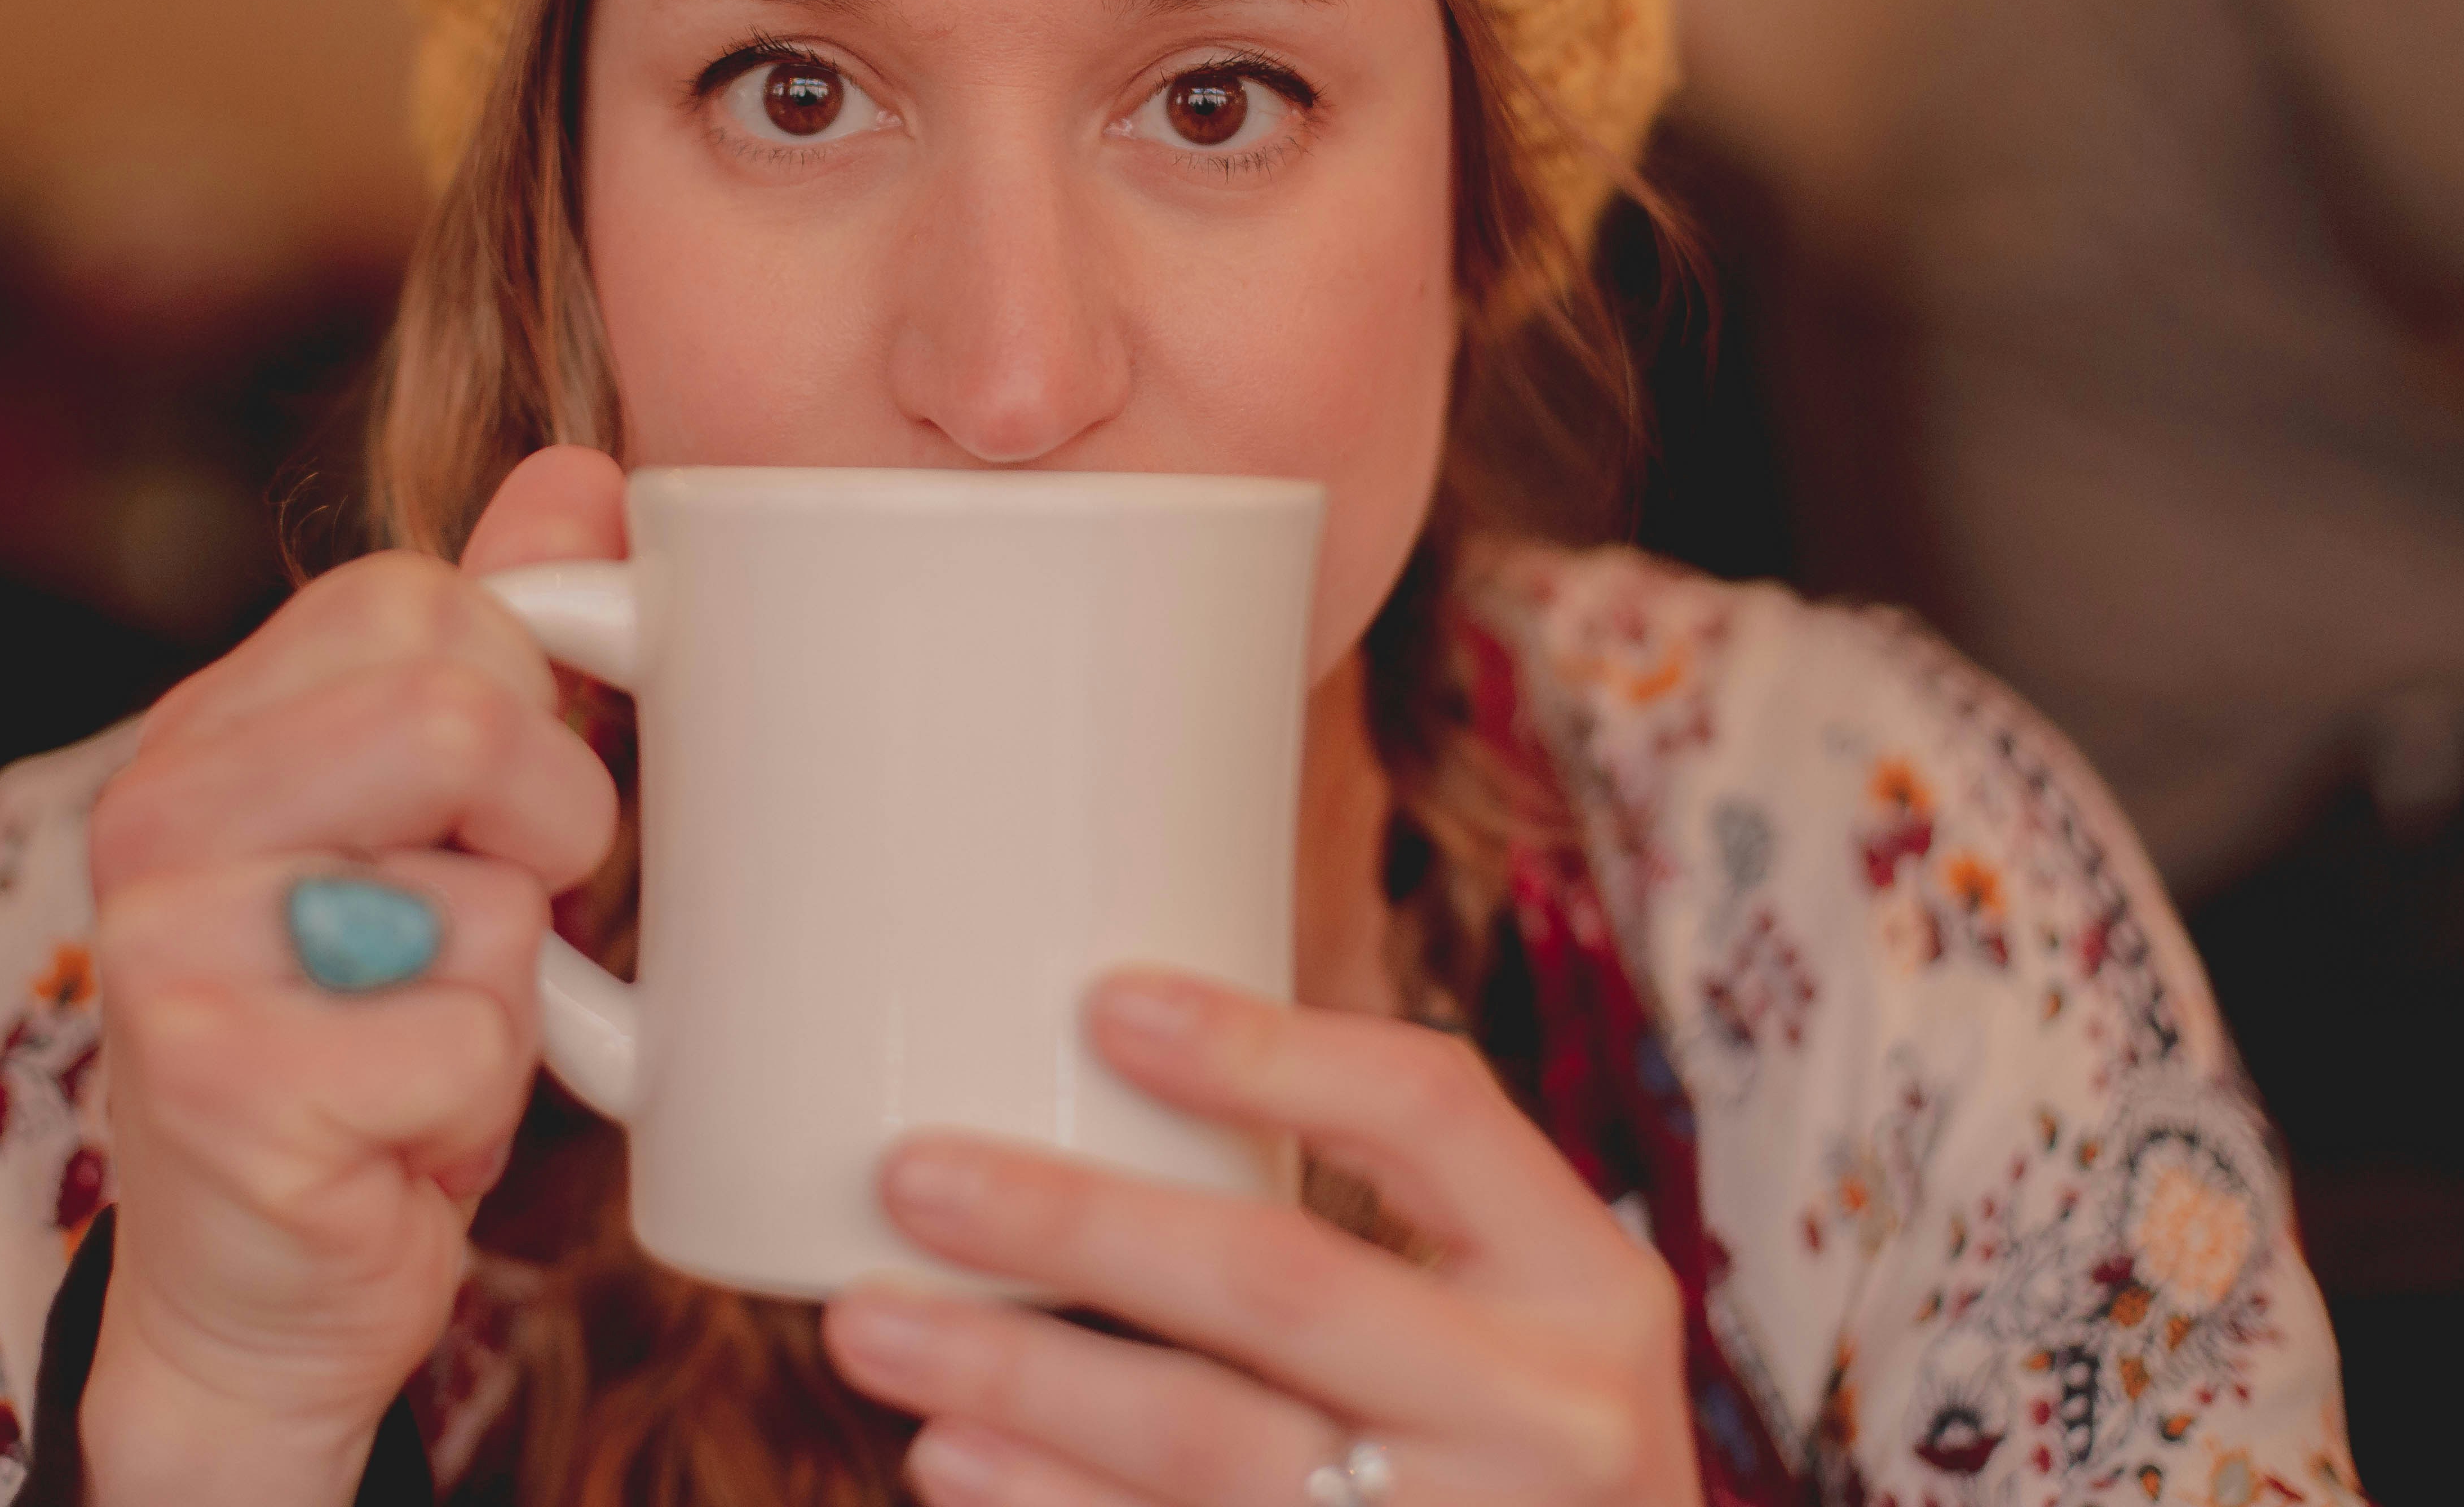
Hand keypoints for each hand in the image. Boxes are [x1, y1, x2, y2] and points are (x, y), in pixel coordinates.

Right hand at [77, 447, 628, 1506]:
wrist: (263, 1288)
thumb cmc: (369, 1034)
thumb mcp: (441, 823)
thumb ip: (498, 640)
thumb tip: (587, 477)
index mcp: (211, 726)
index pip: (427, 598)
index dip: (524, 704)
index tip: (491, 810)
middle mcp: (160, 815)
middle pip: (458, 714)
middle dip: (546, 830)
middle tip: (494, 921)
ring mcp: (173, 950)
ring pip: (483, 894)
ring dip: (510, 988)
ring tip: (422, 1033)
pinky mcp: (224, 1086)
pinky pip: (472, 1040)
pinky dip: (479, 1101)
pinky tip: (396, 1131)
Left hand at [822, 973, 1702, 1506]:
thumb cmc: (1519, 1448)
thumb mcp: (1521, 1322)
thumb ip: (1376, 1231)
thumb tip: (1105, 1074)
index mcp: (1590, 1288)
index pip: (1429, 1111)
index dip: (1265, 1049)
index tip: (1101, 1002)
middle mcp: (1546, 1418)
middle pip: (1278, 1284)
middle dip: (1073, 1224)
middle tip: (911, 1176)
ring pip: (1203, 1450)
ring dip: (1014, 1383)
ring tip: (873, 1325)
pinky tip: (946, 1462)